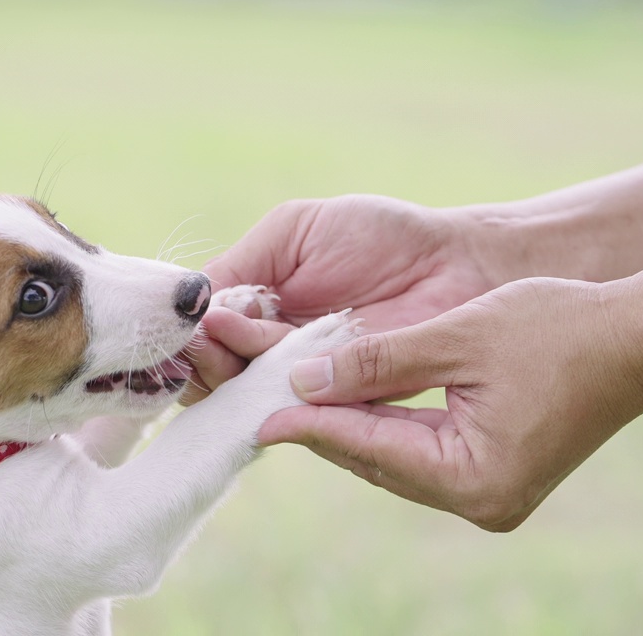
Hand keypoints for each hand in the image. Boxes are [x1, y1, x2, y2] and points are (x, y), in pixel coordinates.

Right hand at [183, 195, 500, 403]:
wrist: (456, 266)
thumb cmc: (379, 237)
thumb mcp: (293, 232)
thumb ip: (239, 264)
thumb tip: (190, 305)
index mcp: (253, 305)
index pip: (198, 329)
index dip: (186, 328)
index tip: (192, 316)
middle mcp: (268, 348)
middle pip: (209, 369)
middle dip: (204, 352)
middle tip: (218, 333)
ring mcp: (299, 379)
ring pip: (241, 392)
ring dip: (234, 369)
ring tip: (244, 337)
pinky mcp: (334, 406)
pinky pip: (289, 410)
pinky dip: (272, 393)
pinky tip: (270, 368)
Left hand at [259, 277, 642, 531]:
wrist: (641, 335)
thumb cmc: (559, 328)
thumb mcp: (457, 336)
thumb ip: (376, 361)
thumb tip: (303, 379)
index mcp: (475, 478)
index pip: (368, 446)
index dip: (311, 424)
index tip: (260, 411)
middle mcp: (482, 499)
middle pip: (377, 459)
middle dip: (323, 425)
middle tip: (266, 398)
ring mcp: (492, 492)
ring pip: (395, 456)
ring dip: (351, 423)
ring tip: (296, 394)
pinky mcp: (498, 473)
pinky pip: (422, 452)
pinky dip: (387, 423)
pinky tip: (353, 396)